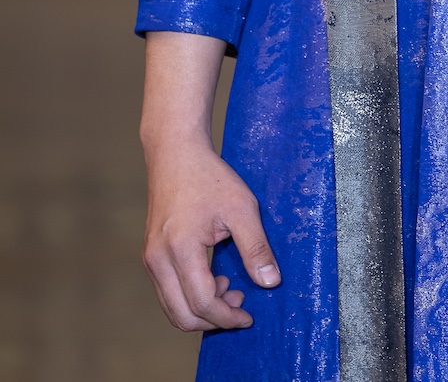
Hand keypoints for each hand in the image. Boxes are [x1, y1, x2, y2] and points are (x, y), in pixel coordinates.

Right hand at [142, 139, 280, 331]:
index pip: (202, 303)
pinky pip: (168, 292)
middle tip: (241, 302)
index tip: (249, 315)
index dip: (227, 317)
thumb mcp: (242, 208)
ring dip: (201, 310)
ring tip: (230, 288)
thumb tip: (270, 283)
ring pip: (172, 308)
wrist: (175, 153)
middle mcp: (158, 260)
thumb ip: (256, 247)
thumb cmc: (209, 176)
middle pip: (182, 315)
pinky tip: (214, 278)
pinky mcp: (151, 255)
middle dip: (214, 320)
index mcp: (179, 249)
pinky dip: (190, 297)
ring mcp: (150, 259)